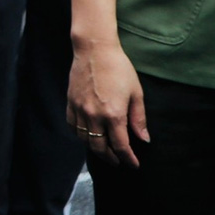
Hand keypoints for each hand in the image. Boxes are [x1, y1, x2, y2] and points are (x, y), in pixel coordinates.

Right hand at [68, 39, 148, 166]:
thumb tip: (143, 139)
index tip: (133, 164)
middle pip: (100, 147)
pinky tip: (87, 135)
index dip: (128, 159)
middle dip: (111, 158)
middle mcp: (94, 115)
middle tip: (119, 161)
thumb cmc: (118, 68)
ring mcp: (80, 109)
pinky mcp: (70, 102)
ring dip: (95, 148)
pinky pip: (72, 126)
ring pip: (84, 139)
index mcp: (113, 114)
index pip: (121, 146)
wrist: (94, 49)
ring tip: (104, 150)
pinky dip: (80, 135)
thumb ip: (139, 119)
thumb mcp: (136, 93)